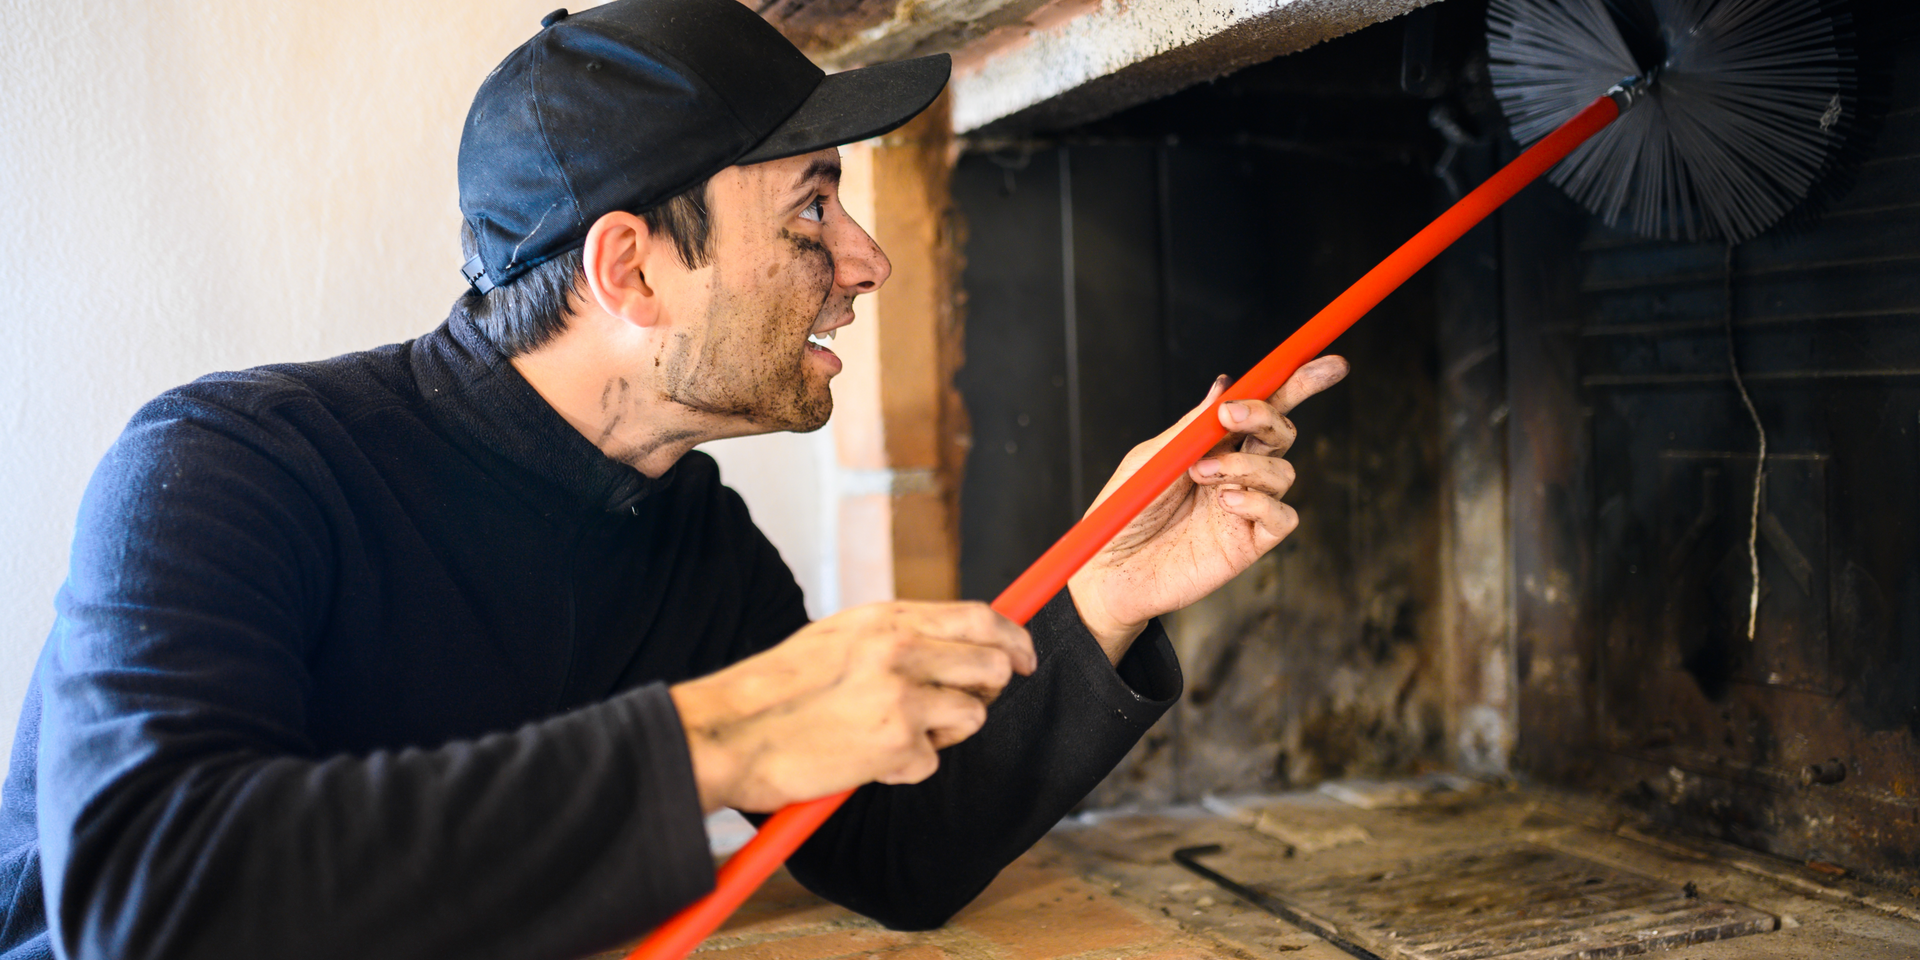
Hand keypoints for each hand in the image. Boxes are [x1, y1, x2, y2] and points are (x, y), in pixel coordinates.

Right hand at [668, 601, 1035, 812]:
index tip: (1024, 657)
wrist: (732, 731)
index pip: (979, 616)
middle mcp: (900, 651)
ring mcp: (902, 698)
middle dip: (987, 690)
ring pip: (973, 716)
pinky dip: (905, 768)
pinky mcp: (896, 745)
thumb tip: (957, 639)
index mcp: (887, 619)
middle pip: (993, 666)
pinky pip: (933, 761)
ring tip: (894, 733)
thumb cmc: (781, 688)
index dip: (1013, 637)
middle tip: (956, 705)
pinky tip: (866, 758)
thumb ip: (898, 635)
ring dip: (944, 732)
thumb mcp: (841, 637)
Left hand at [1067, 355, 1349, 660]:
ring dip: (1245, 465)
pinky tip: (1227, 502)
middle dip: (1267, 415)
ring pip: (1282, 472)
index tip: (1328, 364)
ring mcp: (1247, 506)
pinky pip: (1282, 516)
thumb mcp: (1152, 458)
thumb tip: (1225, 385)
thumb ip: (1192, 426)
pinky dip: (1260, 501)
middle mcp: (1238, 470)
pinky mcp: (1250, 542)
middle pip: (1282, 432)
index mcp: (1216, 443)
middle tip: (1229, 417)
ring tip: (1201, 474)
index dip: (1298, 382)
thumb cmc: (1126, 511)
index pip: (1265, 406)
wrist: (1111, 568)